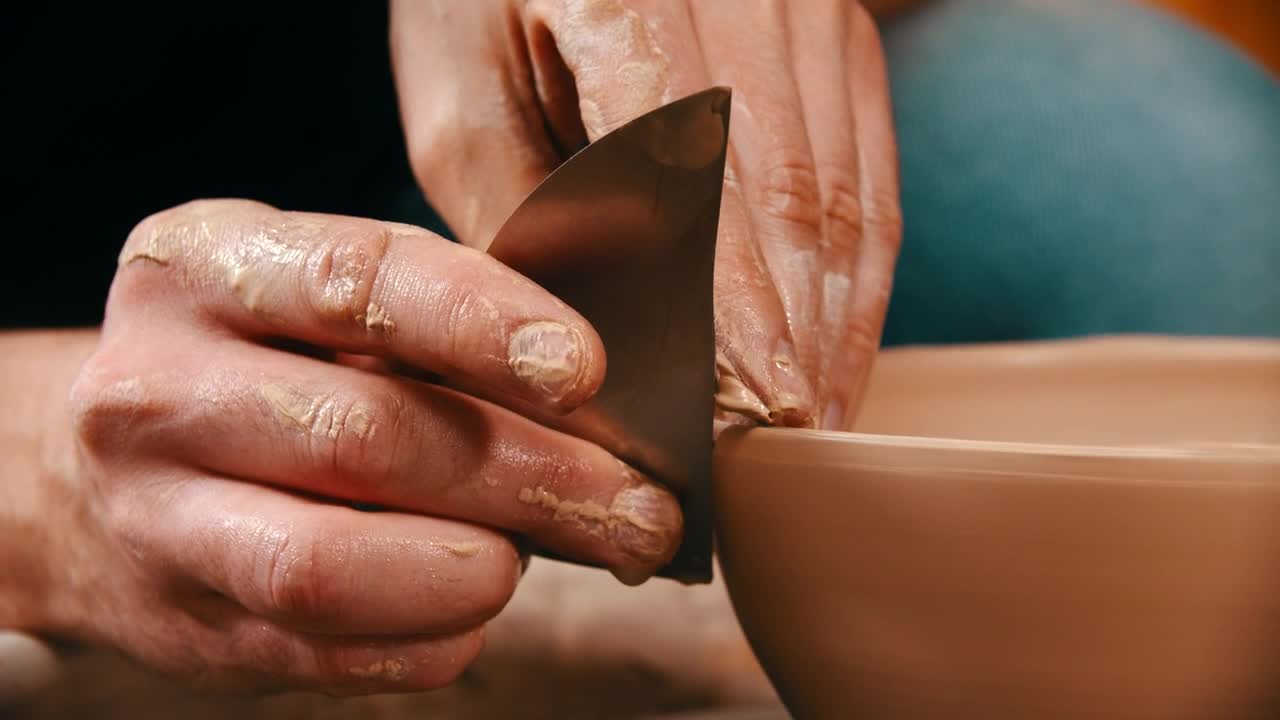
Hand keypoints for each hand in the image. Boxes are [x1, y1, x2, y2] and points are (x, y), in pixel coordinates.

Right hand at [40, 199, 680, 693]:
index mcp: (202, 267)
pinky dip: (431, 638)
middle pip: (367, 437)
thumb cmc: (255, 364)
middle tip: (642, 507)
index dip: (480, 323)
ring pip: (329, 564)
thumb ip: (429, 323)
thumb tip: (598, 398)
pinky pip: (326, 654)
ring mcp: (156, 517)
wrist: (95, 478)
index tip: (585, 368)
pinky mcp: (182, 624)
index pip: (354, 282)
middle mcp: (159, 389)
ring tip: (562, 557)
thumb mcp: (307, 299)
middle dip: (534, 477)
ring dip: (482, 569)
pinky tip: (480, 608)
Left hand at [392, 0, 901, 429]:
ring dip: (831, 324)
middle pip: (790, 197)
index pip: (697, 175)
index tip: (740, 411)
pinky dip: (857, 275)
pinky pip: (871, 176)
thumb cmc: (493, 1)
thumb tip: (584, 351)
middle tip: (774, 452)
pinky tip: (835, 347)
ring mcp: (809, 14)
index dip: (731, 305)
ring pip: (844, 196)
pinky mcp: (842, 40)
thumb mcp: (460, 91)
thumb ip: (515, 214)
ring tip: (809, 423)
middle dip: (788, 342)